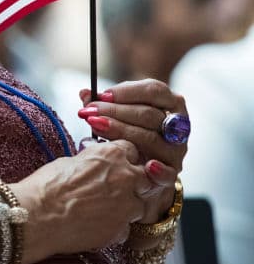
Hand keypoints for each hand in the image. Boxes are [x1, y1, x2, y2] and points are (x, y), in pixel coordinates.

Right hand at [12, 139, 151, 260]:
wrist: (37, 216)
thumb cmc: (46, 187)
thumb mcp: (67, 162)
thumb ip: (90, 162)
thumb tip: (92, 165)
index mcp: (111, 155)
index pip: (132, 149)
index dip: (123, 158)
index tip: (116, 163)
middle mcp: (126, 178)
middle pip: (145, 178)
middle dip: (134, 182)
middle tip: (113, 188)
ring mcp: (127, 205)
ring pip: (139, 206)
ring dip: (125, 207)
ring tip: (100, 209)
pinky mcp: (121, 230)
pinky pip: (126, 228)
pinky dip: (114, 227)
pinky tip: (94, 225)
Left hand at [77, 79, 186, 218]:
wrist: (147, 162)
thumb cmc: (133, 128)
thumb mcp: (122, 110)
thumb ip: (105, 102)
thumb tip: (84, 93)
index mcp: (171, 102)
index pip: (154, 91)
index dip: (126, 92)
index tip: (102, 95)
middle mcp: (178, 125)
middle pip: (148, 114)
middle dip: (115, 111)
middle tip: (90, 111)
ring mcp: (176, 149)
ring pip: (151, 138)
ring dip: (120, 131)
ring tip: (95, 127)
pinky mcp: (172, 172)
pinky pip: (168, 173)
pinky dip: (157, 170)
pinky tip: (146, 165)